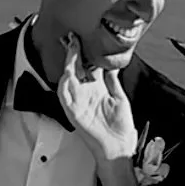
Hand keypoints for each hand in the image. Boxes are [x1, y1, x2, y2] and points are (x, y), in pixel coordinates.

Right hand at [58, 38, 138, 164]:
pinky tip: (67, 74)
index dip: (88, 51)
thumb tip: (113, 63)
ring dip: (68, 64)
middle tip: (76, 36)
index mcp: (97, 89)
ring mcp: (79, 102)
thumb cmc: (119, 128)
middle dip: (75, 52)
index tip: (90, 36)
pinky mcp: (74, 113)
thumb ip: (113, 81)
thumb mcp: (119, 98)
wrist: (118, 149)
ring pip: (68, 79)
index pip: (89, 65)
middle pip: (77, 68)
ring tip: (72, 48)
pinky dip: (64, 85)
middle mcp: (87, 93)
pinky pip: (65, 97)